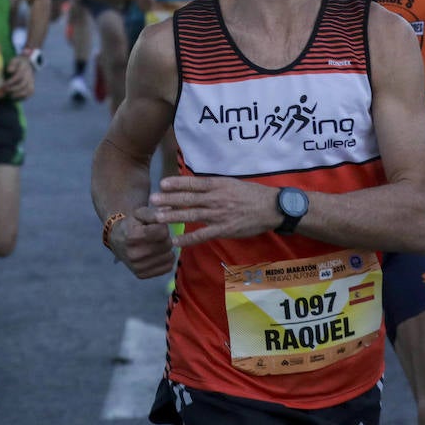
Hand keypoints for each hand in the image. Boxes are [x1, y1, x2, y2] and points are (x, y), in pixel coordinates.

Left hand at [3, 56, 34, 98]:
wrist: (28, 64)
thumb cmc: (18, 64)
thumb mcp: (14, 60)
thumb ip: (12, 64)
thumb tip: (9, 71)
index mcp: (24, 68)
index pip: (18, 76)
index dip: (10, 82)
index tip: (3, 85)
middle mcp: (29, 75)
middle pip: (22, 84)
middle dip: (12, 89)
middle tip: (4, 90)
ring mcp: (32, 81)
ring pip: (28, 90)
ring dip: (18, 94)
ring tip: (10, 96)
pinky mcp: (32, 85)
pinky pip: (30, 93)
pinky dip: (23, 97)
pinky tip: (16, 98)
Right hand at [110, 206, 175, 278]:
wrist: (117, 239)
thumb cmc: (132, 224)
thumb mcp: (140, 213)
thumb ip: (155, 212)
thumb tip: (170, 210)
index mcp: (132, 236)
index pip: (163, 232)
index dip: (163, 227)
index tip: (156, 226)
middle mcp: (133, 254)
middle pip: (167, 245)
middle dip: (166, 238)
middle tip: (157, 236)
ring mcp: (137, 266)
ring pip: (169, 257)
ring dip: (167, 249)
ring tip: (156, 244)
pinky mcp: (141, 275)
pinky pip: (167, 268)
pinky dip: (166, 260)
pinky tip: (158, 254)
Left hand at [150, 176, 278, 246]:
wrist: (271, 208)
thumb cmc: (252, 194)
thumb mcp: (232, 184)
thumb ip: (214, 185)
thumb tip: (197, 186)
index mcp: (218, 185)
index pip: (194, 183)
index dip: (177, 183)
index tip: (162, 183)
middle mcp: (216, 198)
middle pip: (189, 199)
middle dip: (169, 199)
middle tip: (152, 200)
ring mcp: (219, 214)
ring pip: (192, 215)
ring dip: (174, 217)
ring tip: (158, 218)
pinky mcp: (224, 229)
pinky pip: (202, 235)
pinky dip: (188, 238)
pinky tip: (176, 241)